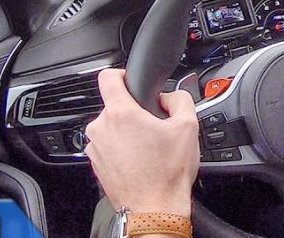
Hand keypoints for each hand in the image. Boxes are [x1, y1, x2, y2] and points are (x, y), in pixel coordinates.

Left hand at [84, 69, 199, 216]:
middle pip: (114, 106)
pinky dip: (120, 149)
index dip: (122, 74)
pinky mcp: (95, 164)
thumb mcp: (188, 127)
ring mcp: (95, 148)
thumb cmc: (167, 174)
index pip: (108, 76)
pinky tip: (139, 161)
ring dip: (126, 132)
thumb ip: (180, 99)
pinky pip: (107, 146)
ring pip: (110, 128)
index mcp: (120, 113)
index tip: (130, 80)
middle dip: (133, 112)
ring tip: (147, 148)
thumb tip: (170, 96)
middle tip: (152, 127)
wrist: (154, 209)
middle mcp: (101, 129)